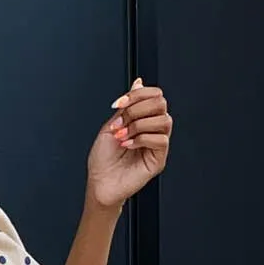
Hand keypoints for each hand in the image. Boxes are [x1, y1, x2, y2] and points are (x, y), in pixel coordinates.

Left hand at [86, 79, 172, 211]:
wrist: (99, 182)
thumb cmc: (103, 158)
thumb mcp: (112, 124)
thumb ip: (127, 104)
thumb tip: (139, 82)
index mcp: (143, 119)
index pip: (155, 95)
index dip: (138, 95)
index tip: (119, 103)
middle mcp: (153, 129)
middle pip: (161, 104)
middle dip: (137, 109)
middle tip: (121, 122)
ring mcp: (157, 144)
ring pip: (164, 121)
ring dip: (138, 125)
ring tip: (122, 136)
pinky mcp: (159, 159)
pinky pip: (161, 140)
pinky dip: (141, 139)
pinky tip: (127, 145)